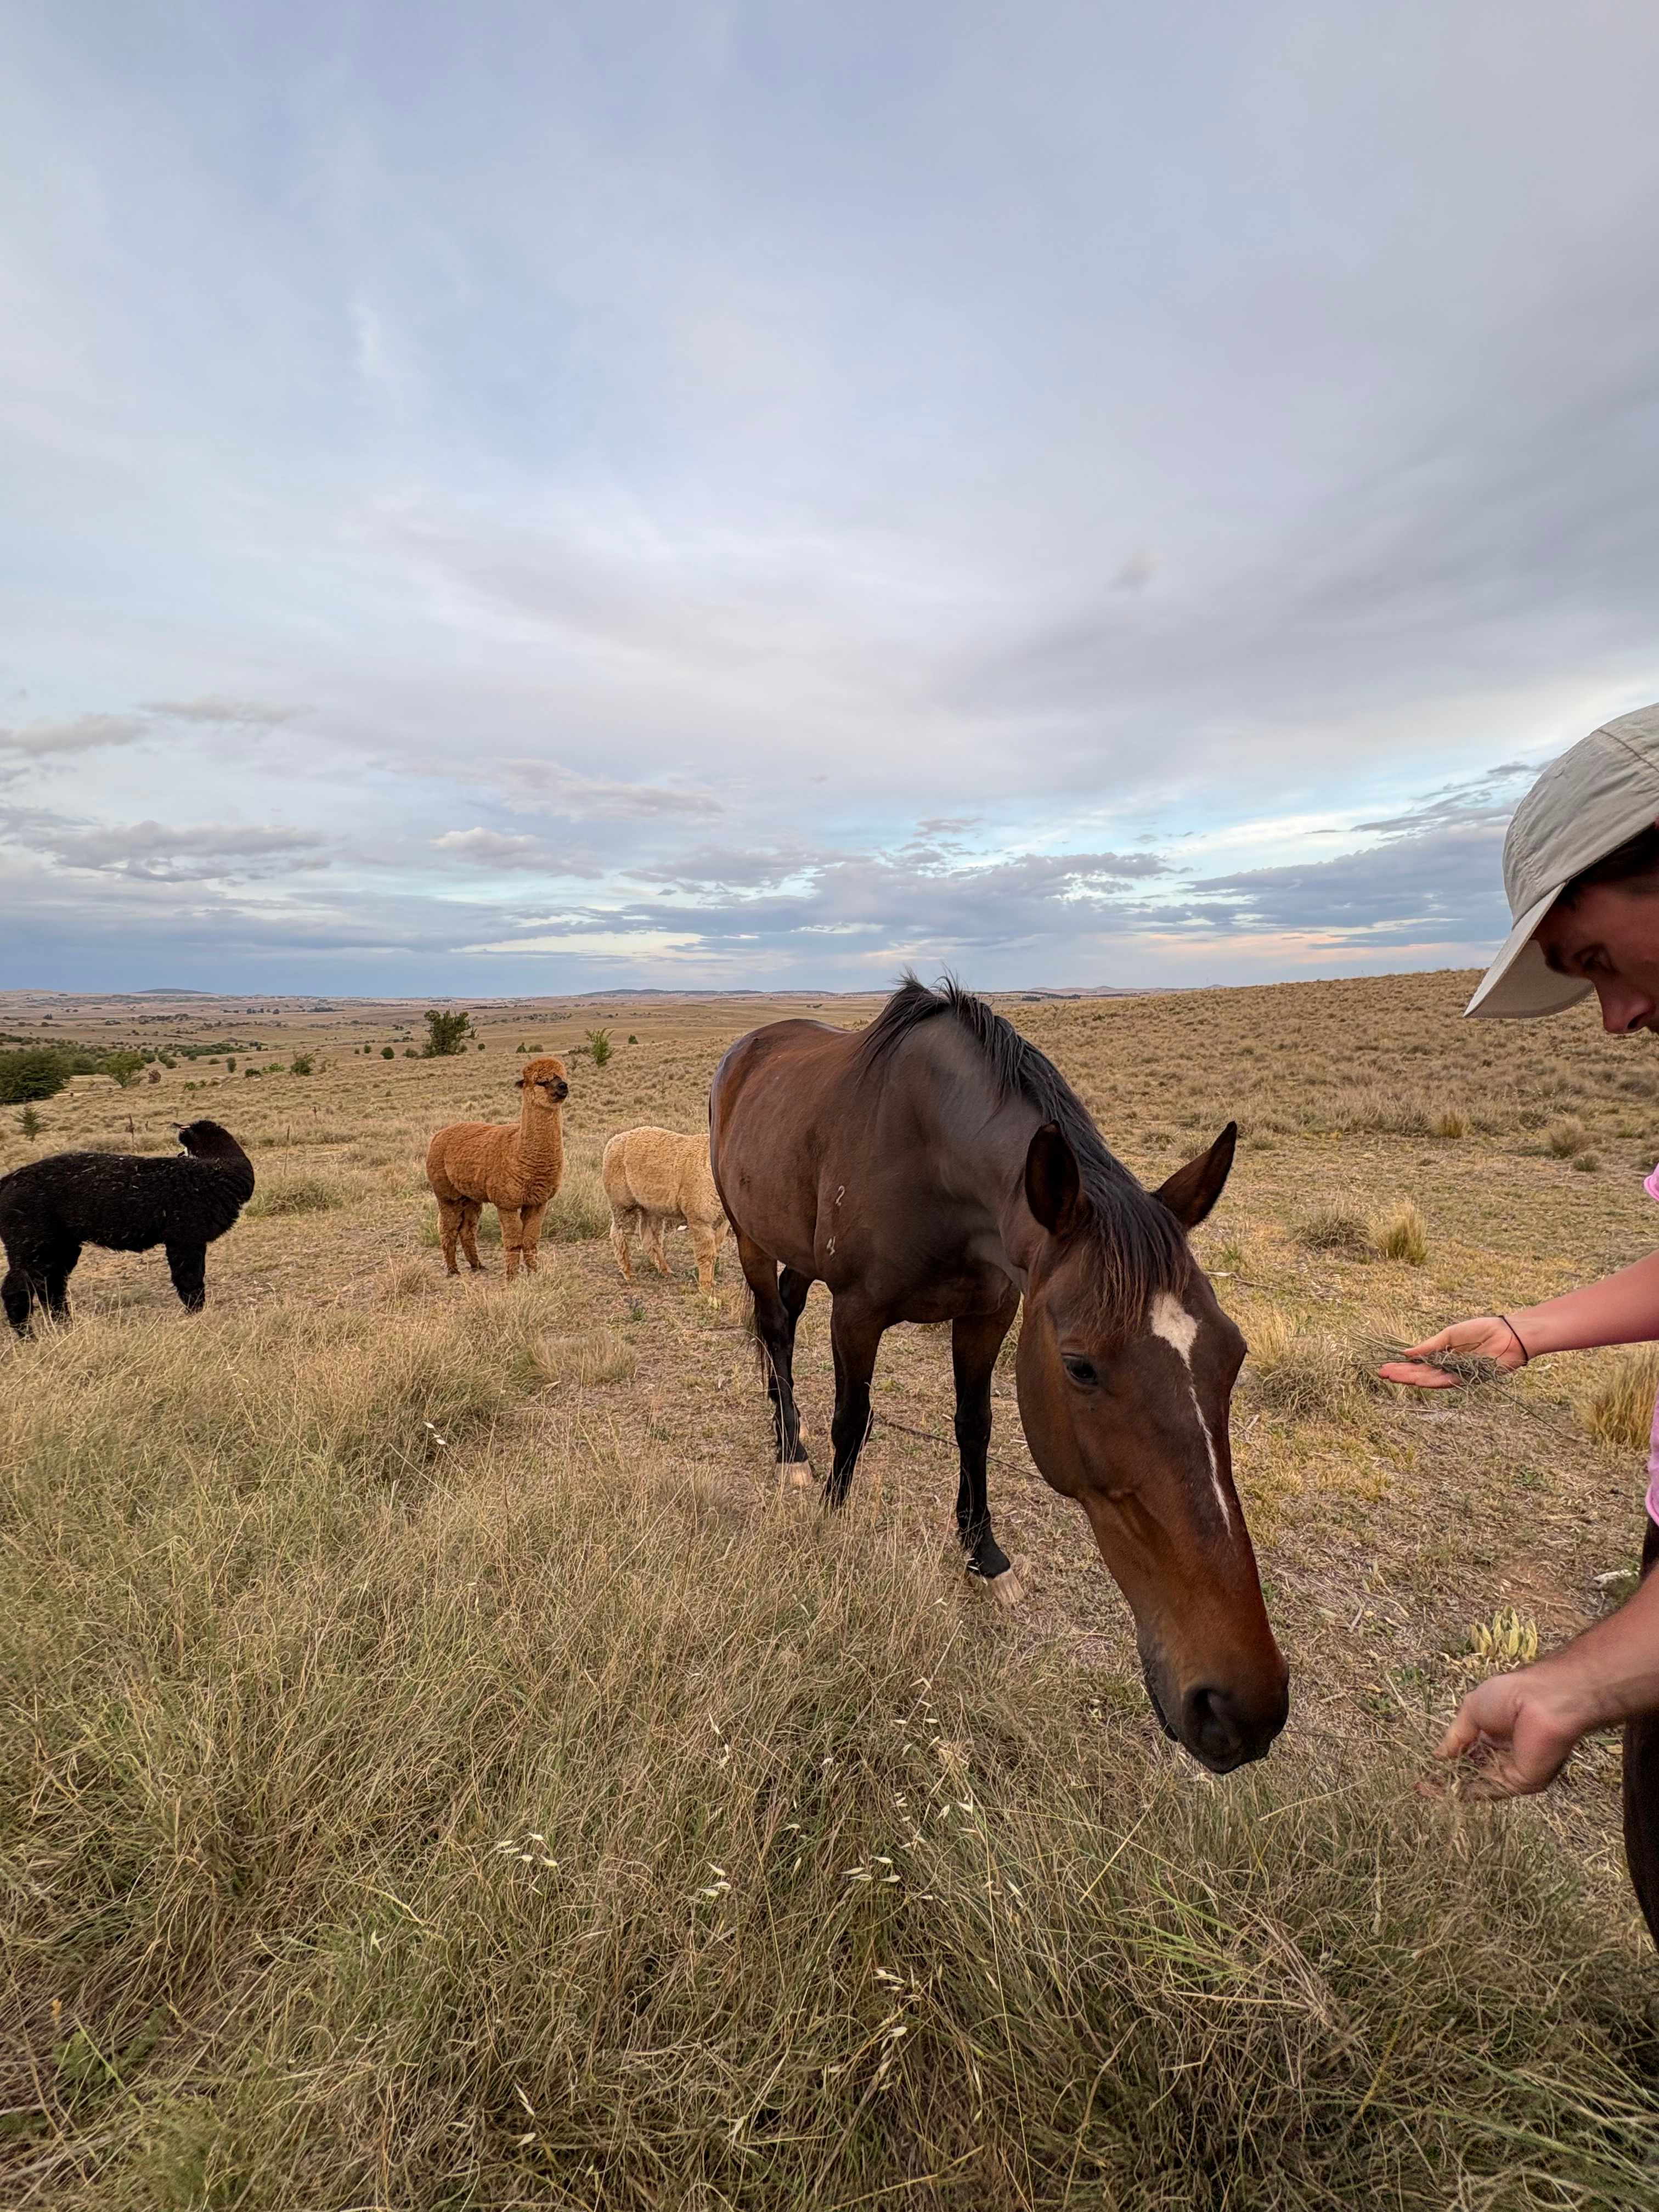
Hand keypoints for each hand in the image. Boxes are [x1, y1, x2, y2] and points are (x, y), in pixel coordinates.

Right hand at [1379, 1315, 1527, 1388]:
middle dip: (1401, 1374)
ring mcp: (1456, 1374)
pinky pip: (1446, 1381)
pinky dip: (1431, 1381)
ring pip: (1430, 1379)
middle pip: (1420, 1373)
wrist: (1508, 1335)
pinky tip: (1416, 1380)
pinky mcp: (1467, 1380)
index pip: (1418, 1363)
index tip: (1385, 1366)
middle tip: (1382, 1373)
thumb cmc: (1482, 1330)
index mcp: (1443, 1355)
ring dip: (1411, 1379)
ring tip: (1393, 1377)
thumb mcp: (1450, 1335)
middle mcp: (1447, 1367)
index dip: (1402, 1365)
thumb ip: (1430, 1346)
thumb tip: (1407, 1353)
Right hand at [1422, 1665, 1585, 1799]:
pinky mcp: (1520, 1782)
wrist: (1542, 1701)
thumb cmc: (1510, 1695)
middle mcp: (1503, 1753)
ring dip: (1454, 1788)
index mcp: (1494, 1732)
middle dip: (1447, 1778)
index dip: (1446, 1759)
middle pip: (1471, 1771)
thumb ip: (1456, 1736)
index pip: (1467, 1751)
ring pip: (1478, 1784)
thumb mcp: (1472, 1709)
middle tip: (1422, 1785)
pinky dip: (1468, 1793)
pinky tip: (1447, 1792)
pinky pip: (1491, 1790)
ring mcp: (1512, 1769)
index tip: (1426, 1766)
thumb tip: (1438, 1756)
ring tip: (1427, 1791)